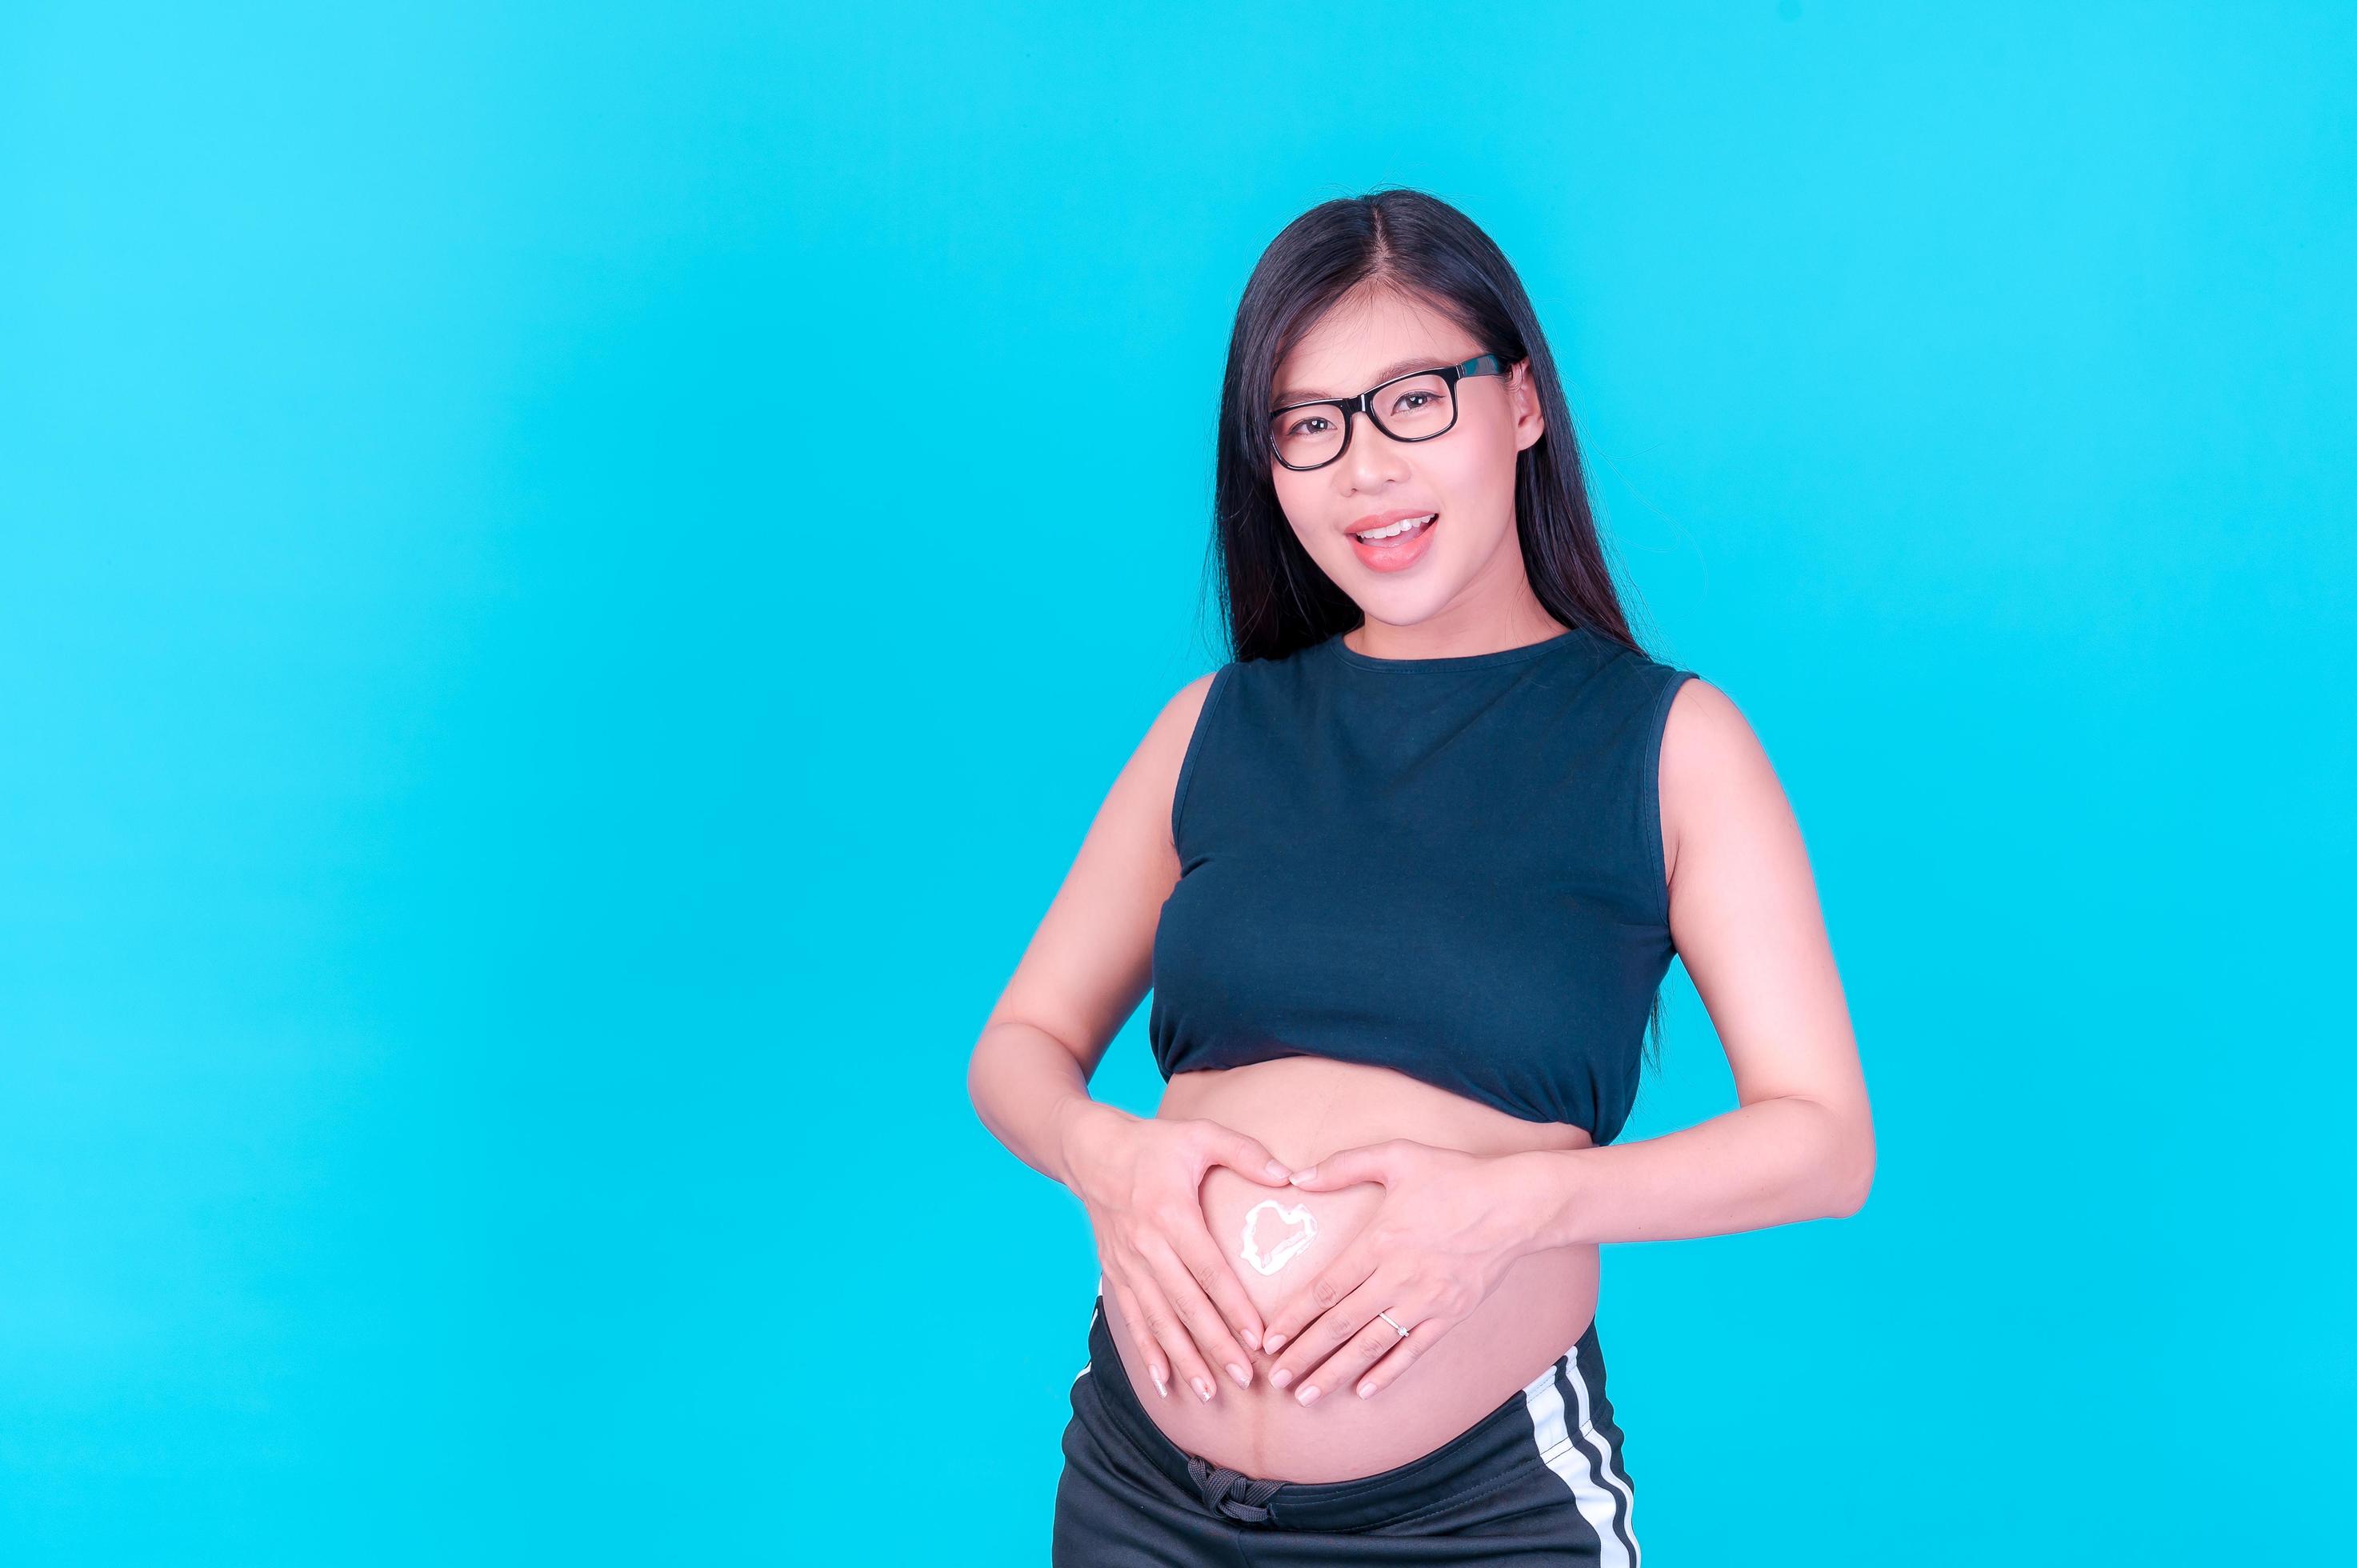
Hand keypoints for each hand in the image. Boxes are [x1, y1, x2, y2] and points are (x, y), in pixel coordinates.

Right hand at [1058, 1102, 1293, 1404]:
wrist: (1090, 1151)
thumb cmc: (1154, 1144)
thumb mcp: (1200, 1135)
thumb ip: (1245, 1153)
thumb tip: (1288, 1177)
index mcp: (1171, 1213)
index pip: (1208, 1269)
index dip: (1233, 1306)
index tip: (1259, 1337)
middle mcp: (1146, 1244)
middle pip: (1185, 1303)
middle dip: (1214, 1344)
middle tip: (1244, 1377)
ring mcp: (1127, 1263)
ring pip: (1158, 1319)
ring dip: (1183, 1357)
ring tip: (1209, 1391)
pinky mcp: (1115, 1273)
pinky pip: (1132, 1319)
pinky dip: (1147, 1352)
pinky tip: (1164, 1381)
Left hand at [1260, 1139, 1542, 1404]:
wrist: (1517, 1204)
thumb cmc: (1454, 1176)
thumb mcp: (1397, 1156)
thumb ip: (1344, 1166)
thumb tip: (1296, 1177)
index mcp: (1380, 1241)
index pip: (1326, 1289)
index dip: (1294, 1317)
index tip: (1269, 1339)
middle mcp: (1399, 1277)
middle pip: (1341, 1325)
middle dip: (1305, 1354)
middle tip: (1277, 1379)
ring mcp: (1427, 1301)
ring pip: (1372, 1345)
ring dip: (1336, 1372)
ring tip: (1308, 1395)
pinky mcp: (1451, 1315)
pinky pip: (1414, 1351)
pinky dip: (1388, 1373)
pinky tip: (1364, 1390)